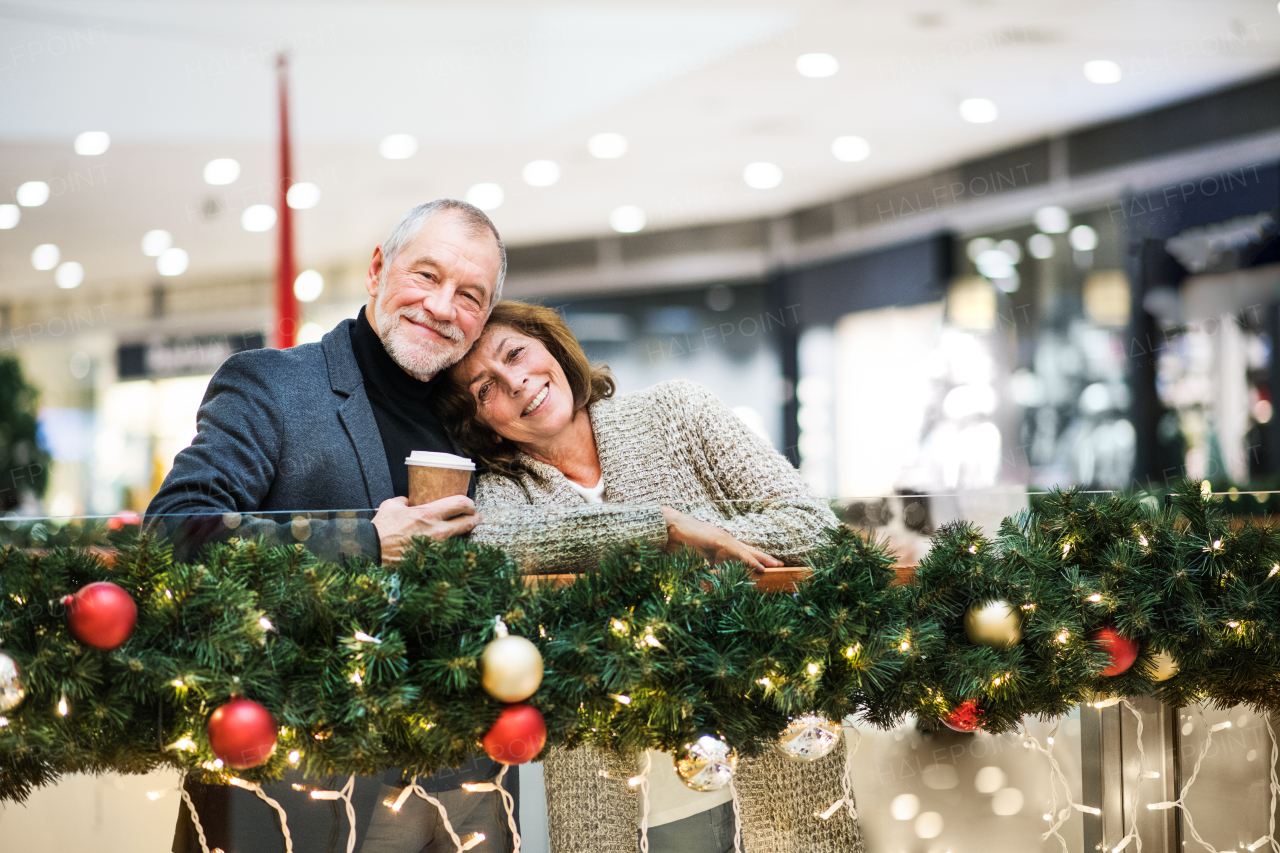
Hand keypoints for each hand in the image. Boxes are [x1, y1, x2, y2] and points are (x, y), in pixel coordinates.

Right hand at [372, 495, 479, 565]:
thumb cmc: (381, 529)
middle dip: (475, 517)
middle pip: (467, 522)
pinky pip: (446, 550)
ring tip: (466, 527)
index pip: (459, 504)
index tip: (470, 503)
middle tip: (476, 515)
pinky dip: (450, 545)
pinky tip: (450, 543)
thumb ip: (403, 501)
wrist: (372, 551)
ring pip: (459, 538)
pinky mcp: (431, 559)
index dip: (469, 502)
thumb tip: (408, 500)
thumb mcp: (391, 506)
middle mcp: (436, 530)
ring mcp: (436, 547)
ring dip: (464, 532)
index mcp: (428, 514)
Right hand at [660, 507, 783, 571]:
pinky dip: (750, 560)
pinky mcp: (720, 540)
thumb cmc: (677, 543)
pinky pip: (739, 552)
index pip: (741, 553)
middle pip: (749, 550)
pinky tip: (760, 567)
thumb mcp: (694, 561)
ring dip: (763, 559)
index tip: (766, 567)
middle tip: (780, 565)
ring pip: (748, 551)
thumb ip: (704, 571)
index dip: (753, 559)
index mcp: (719, 546)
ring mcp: (723, 539)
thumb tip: (709, 584)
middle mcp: (724, 541)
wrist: (668, 528)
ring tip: (777, 566)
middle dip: (764, 558)